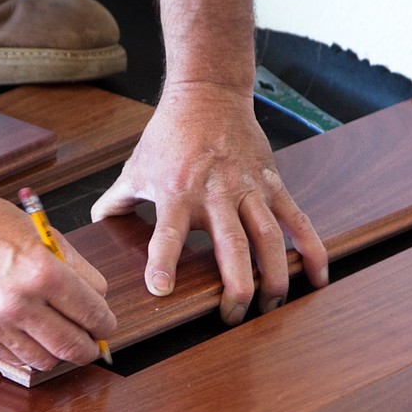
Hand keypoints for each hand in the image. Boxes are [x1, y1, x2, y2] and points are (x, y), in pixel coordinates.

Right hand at [0, 128, 115, 370]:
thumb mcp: (43, 235)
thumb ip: (75, 269)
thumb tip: (97, 300)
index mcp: (43, 272)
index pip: (93, 313)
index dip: (105, 324)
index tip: (106, 326)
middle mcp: (20, 302)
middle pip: (73, 346)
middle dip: (90, 348)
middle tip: (92, 343)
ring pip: (45, 359)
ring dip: (59, 353)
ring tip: (60, 340)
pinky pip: (14, 354)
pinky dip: (28, 349)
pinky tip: (29, 334)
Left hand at [93, 79, 327, 323]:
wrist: (208, 94)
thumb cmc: (169, 135)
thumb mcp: (135, 167)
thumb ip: (115, 201)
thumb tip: (94, 226)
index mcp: (177, 192)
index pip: (168, 232)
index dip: (163, 261)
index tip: (162, 290)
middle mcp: (216, 193)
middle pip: (231, 246)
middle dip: (236, 286)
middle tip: (232, 317)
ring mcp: (249, 189)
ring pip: (270, 238)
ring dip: (275, 276)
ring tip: (273, 305)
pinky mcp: (273, 184)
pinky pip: (296, 220)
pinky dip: (311, 249)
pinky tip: (317, 277)